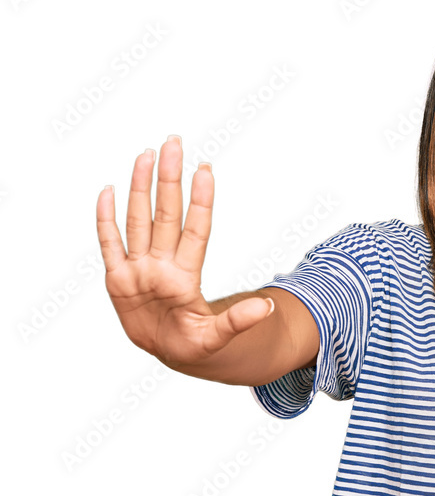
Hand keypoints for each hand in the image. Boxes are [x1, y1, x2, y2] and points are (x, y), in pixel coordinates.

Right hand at [96, 137, 272, 367]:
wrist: (172, 353)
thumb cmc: (195, 345)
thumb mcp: (217, 338)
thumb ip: (238, 321)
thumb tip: (267, 308)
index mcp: (186, 277)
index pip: (195, 230)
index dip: (199, 201)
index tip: (205, 169)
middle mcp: (163, 265)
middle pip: (166, 215)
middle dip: (169, 179)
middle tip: (174, 142)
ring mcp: (139, 269)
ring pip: (139, 220)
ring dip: (141, 187)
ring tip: (147, 154)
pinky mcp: (118, 279)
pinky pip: (110, 244)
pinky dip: (106, 219)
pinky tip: (109, 190)